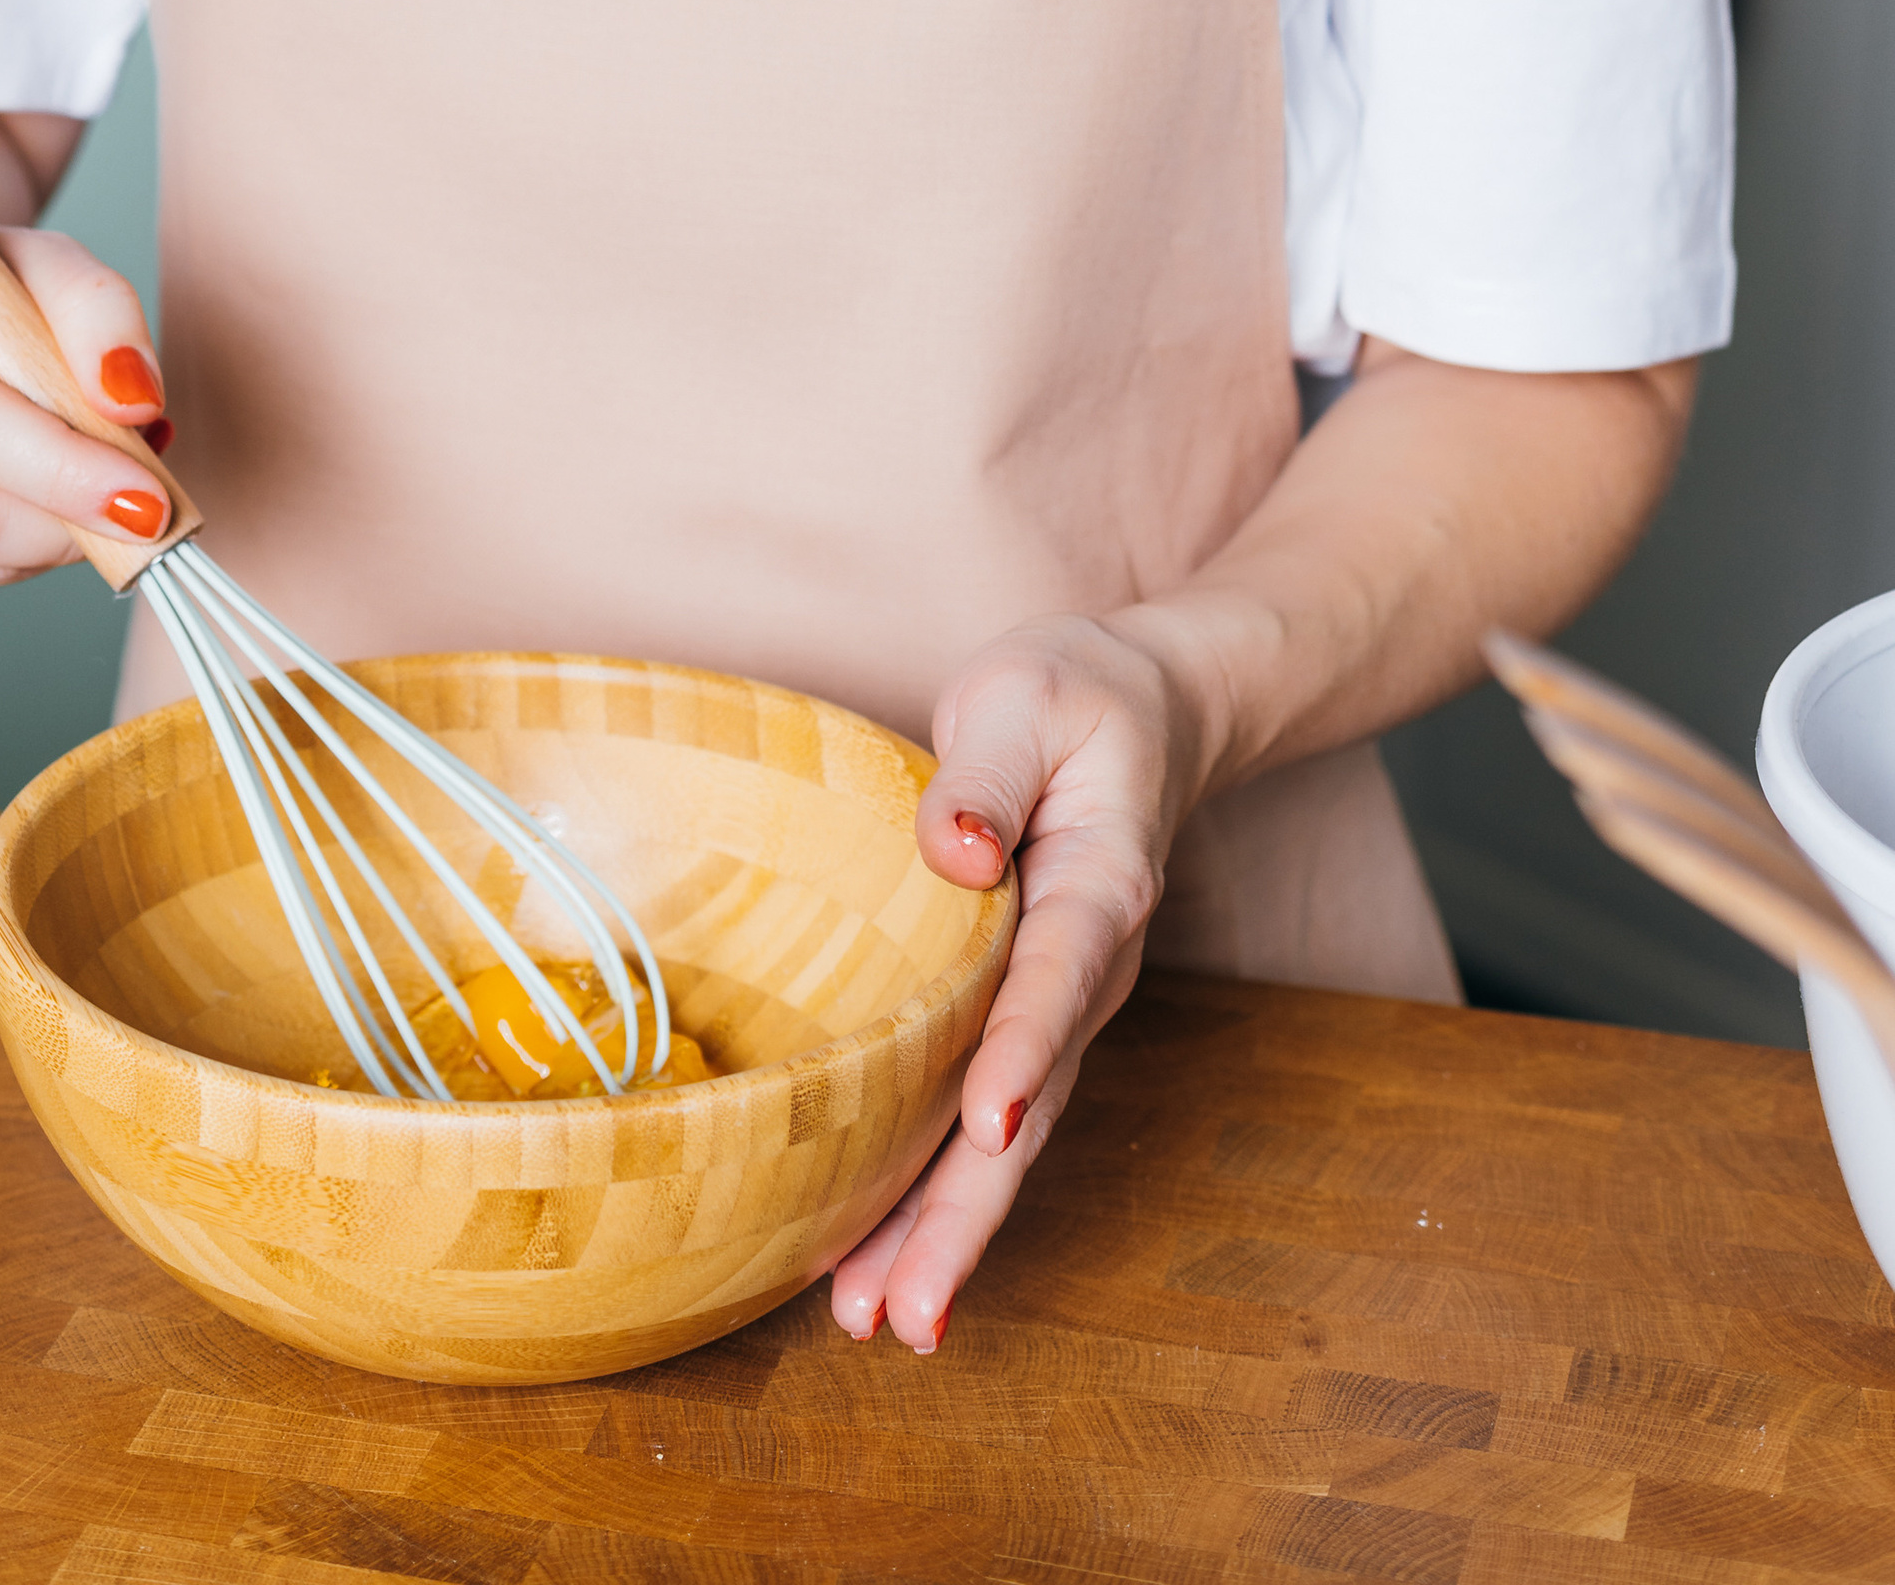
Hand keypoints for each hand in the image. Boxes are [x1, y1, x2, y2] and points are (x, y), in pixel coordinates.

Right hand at [0, 227, 170, 598]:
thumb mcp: (37, 260)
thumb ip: (97, 310)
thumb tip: (131, 401)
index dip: (61, 470)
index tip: (144, 498)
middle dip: (64, 524)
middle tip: (139, 514)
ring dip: (41, 544)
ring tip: (85, 493)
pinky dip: (5, 558)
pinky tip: (29, 507)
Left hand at [827, 613, 1212, 1353]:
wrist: (1143, 709)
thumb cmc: (1074, 697)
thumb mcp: (1028, 699)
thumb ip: (988, 771)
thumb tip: (956, 850)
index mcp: (1100, 884)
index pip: (1058, 976)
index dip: (1022, 1049)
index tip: (988, 1125)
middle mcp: (1090, 969)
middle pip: (1030, 1106)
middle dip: (968, 1214)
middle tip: (907, 1312)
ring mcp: (1060, 1007)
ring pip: (1005, 1141)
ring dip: (945, 1233)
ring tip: (879, 1322)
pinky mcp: (1021, 1018)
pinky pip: (978, 1120)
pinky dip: (933, 1195)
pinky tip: (877, 1264)